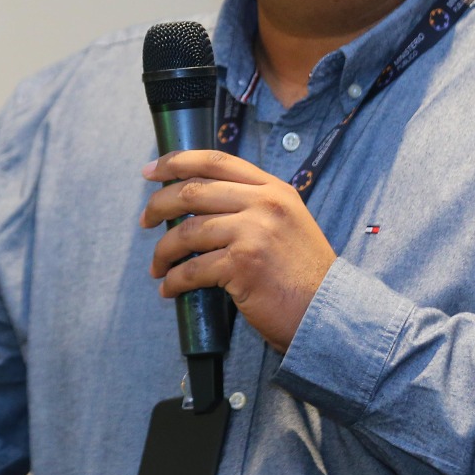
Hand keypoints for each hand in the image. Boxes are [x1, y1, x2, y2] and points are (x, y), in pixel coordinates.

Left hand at [140, 150, 336, 353]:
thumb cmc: (303, 274)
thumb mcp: (287, 222)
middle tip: (144, 220)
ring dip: (163, 250)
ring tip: (157, 266)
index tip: (151, 170)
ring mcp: (253, 232)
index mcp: (273, 189)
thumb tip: (199, 201)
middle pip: (193, 191)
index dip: (177, 161)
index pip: (216, 161)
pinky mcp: (243, 264)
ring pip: (187, 231)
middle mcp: (264, 204)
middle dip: (159, 205)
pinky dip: (174, 280)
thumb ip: (252, 205)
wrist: (330, 313)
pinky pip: (193, 269)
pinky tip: (169, 288)